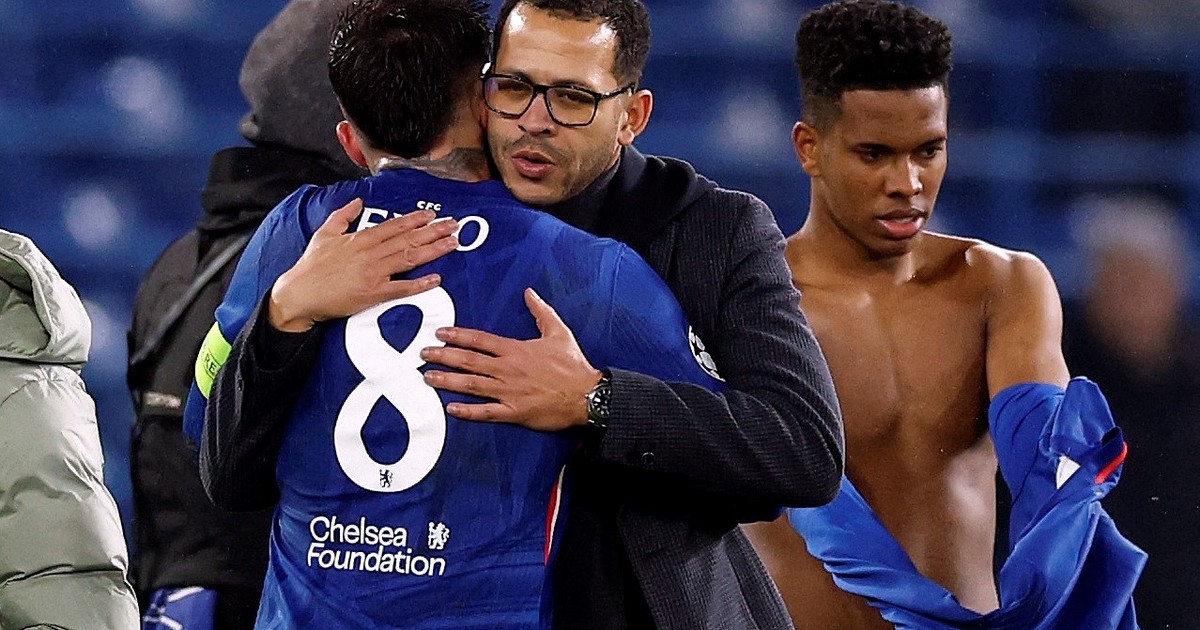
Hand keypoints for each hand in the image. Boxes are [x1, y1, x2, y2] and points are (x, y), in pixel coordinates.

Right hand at [269, 198, 458, 331]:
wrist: (300, 293)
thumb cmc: (311, 266)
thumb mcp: (325, 233)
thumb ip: (343, 216)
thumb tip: (357, 201)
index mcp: (360, 239)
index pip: (394, 226)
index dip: (415, 220)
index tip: (432, 215)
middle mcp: (370, 253)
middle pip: (408, 240)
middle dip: (433, 231)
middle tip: (453, 225)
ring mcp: (373, 273)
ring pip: (409, 258)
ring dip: (433, 250)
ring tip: (452, 243)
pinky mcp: (372, 293)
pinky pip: (401, 288)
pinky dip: (419, 283)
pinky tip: (436, 278)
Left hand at [421, 288, 602, 430]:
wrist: (588, 395)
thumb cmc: (573, 365)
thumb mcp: (559, 331)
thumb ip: (541, 311)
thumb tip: (529, 292)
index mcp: (516, 350)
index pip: (480, 340)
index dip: (457, 336)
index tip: (440, 333)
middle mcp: (508, 370)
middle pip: (469, 361)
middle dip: (443, 356)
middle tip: (423, 354)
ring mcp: (509, 392)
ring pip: (471, 385)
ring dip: (448, 381)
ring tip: (428, 378)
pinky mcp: (515, 412)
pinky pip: (486, 412)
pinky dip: (468, 411)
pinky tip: (451, 409)